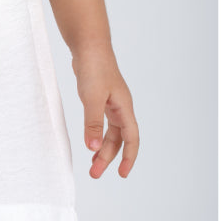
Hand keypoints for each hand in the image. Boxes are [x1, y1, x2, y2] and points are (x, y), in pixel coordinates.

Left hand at [71, 46, 138, 178]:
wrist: (89, 46)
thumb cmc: (93, 68)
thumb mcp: (92, 98)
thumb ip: (92, 123)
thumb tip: (93, 148)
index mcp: (123, 108)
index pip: (131, 138)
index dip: (129, 157)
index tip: (122, 174)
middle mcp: (120, 108)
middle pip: (118, 139)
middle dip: (108, 158)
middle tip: (95, 175)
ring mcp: (111, 104)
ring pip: (110, 133)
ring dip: (102, 149)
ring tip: (93, 166)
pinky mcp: (100, 100)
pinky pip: (102, 124)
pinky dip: (97, 136)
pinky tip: (90, 144)